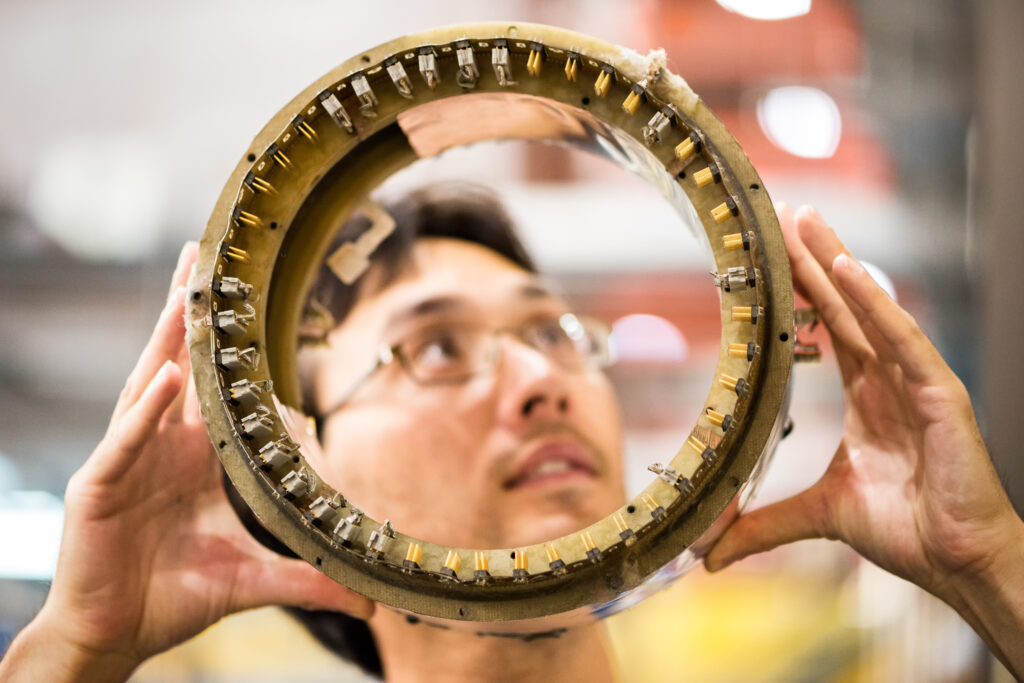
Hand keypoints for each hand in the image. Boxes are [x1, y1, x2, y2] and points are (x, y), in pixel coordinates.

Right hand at [1, 243, 372, 681]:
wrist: (118, 634)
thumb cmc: (175, 594)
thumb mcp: (252, 579)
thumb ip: (307, 579)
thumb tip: (367, 601)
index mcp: (194, 457)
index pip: (213, 387)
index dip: (228, 344)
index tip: (250, 299)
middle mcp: (160, 448)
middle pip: (176, 367)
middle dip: (190, 312)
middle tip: (206, 254)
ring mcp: (127, 462)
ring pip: (147, 386)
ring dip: (167, 339)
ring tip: (187, 291)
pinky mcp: (99, 490)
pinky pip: (125, 443)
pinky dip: (146, 412)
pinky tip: (167, 377)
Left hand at [704, 205, 1023, 671]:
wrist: (957, 562)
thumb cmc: (906, 529)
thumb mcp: (820, 514)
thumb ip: (763, 524)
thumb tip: (709, 551)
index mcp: (866, 395)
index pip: (827, 328)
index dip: (800, 290)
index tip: (772, 254)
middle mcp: (889, 379)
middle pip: (845, 306)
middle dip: (815, 258)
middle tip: (785, 212)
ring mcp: (916, 382)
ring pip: (872, 311)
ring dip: (838, 264)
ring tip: (807, 222)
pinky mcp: (941, 396)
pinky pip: (905, 342)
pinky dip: (877, 306)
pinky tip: (849, 271)